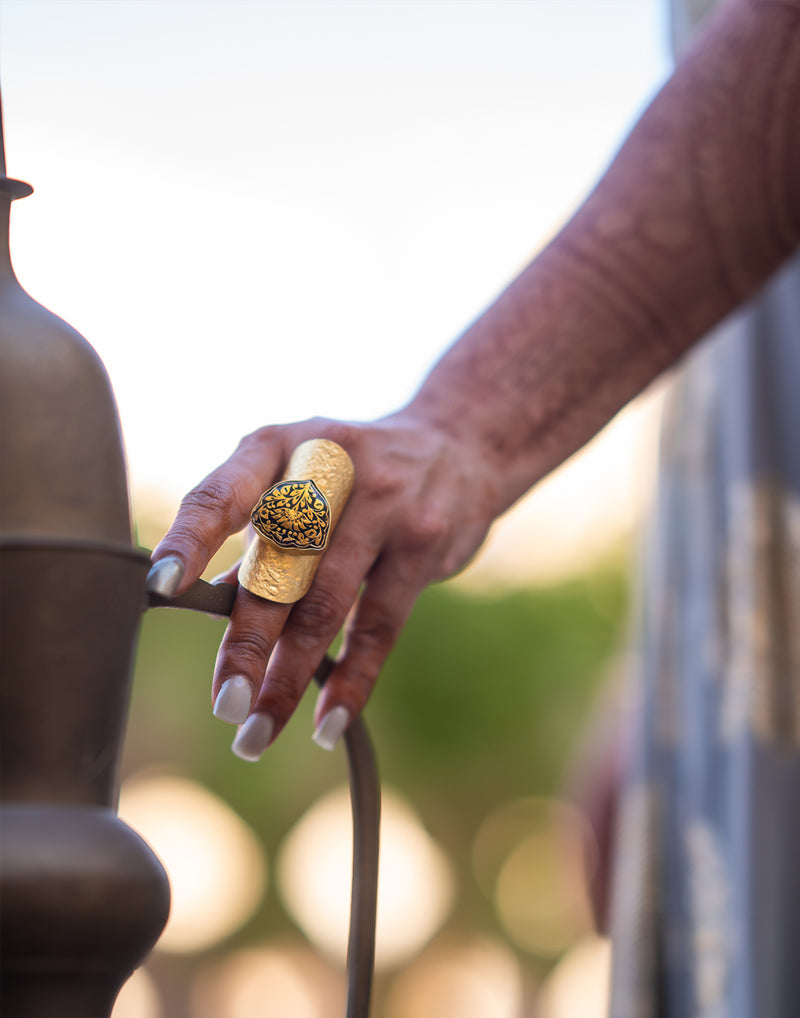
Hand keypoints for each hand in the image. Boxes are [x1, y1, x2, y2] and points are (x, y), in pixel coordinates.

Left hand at [147, 412, 501, 758]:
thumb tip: (212, 607)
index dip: (189, 539)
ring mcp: (382, 502)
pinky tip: (326, 724)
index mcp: (278, 446)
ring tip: (257, 733)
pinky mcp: (423, 542)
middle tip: (224, 705)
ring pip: (325, 605)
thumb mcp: (299, 479)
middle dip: (246, 644)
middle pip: (276, 565)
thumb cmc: (351, 475)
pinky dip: (352, 680)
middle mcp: (328, 466)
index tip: (157, 588)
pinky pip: (380, 625)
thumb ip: (259, 536)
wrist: (455, 445)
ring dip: (288, 678)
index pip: (222, 493)